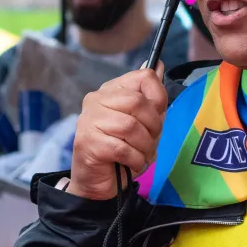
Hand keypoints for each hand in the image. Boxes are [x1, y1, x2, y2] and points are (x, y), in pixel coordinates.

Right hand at [69, 68, 167, 199]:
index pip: (144, 77)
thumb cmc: (121, 150)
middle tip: (150, 142)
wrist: (97, 182)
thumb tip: (159, 65)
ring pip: (131, 126)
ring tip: (142, 156)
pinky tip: (132, 164)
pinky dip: (135, 160)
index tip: (157, 116)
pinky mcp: (88, 142)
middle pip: (138, 102)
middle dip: (153, 127)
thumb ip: (150, 96)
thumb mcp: (142, 122)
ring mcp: (89, 120)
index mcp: (111, 90)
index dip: (159, 99)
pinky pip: (123, 148)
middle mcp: (96, 100)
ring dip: (145, 147)